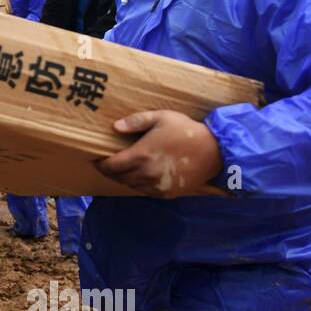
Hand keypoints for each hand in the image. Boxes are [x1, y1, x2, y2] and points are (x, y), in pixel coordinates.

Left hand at [94, 110, 222, 197]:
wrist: (215, 151)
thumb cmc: (186, 131)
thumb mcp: (162, 117)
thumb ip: (137, 121)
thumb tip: (115, 127)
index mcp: (141, 156)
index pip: (110, 166)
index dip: (100, 164)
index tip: (95, 160)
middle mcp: (146, 174)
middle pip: (118, 177)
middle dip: (110, 171)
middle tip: (107, 164)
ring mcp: (157, 186)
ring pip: (131, 186)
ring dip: (124, 178)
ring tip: (123, 169)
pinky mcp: (167, 193)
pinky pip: (145, 192)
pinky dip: (139, 185)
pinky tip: (141, 176)